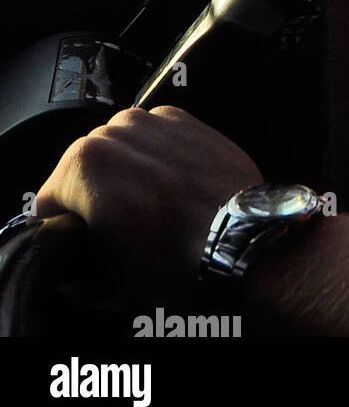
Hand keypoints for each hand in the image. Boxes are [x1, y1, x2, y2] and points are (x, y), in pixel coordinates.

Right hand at [36, 107, 261, 301]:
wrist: (242, 239)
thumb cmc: (173, 264)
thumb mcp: (111, 287)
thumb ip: (80, 279)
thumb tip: (75, 277)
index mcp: (82, 166)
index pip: (48, 199)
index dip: (63, 228)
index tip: (84, 245)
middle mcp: (114, 130)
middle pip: (83, 168)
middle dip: (92, 195)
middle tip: (118, 227)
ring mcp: (153, 119)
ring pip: (119, 146)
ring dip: (124, 170)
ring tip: (148, 202)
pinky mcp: (186, 119)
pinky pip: (154, 135)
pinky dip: (156, 154)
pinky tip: (172, 181)